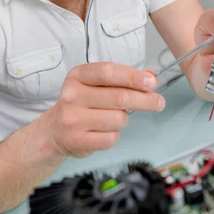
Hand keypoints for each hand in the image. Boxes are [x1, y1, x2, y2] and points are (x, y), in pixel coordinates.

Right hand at [48, 63, 164, 157]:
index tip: (152, 83)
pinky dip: (114, 135)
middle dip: (145, 100)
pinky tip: (103, 131)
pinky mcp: (77, 140)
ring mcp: (72, 119)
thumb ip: (118, 81)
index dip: (133, 77)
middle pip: (119, 97)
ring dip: (123, 119)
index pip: (108, 72)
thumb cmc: (82, 104)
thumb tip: (149, 84)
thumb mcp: (92, 85)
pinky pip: (111, 138)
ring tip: (112, 118)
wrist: (54, 131)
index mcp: (77, 76)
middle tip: (159, 102)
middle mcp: (72, 95)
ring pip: (118, 119)